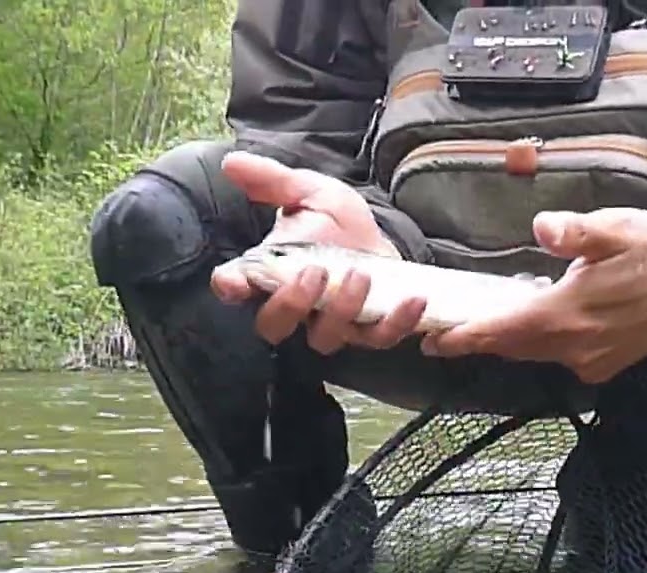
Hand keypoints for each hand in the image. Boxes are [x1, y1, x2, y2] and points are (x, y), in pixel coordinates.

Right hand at [211, 151, 426, 353]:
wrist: (378, 237)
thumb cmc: (335, 221)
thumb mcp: (308, 192)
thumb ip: (272, 181)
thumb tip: (233, 161)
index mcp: (269, 273)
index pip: (235, 286)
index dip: (232, 286)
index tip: (234, 281)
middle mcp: (294, 306)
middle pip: (274, 325)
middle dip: (291, 304)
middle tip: (313, 273)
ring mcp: (331, 324)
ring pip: (325, 337)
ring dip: (341, 310)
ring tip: (360, 275)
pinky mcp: (369, 331)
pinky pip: (379, 338)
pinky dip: (397, 323)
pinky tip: (414, 300)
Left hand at [420, 208, 646, 383]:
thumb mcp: (620, 228)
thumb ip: (577, 232)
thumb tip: (542, 227)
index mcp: (570, 314)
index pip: (504, 331)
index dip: (467, 337)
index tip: (434, 341)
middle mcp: (576, 346)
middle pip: (513, 347)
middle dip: (478, 341)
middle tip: (441, 335)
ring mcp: (592, 361)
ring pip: (535, 353)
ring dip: (508, 341)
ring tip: (481, 325)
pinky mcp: (604, 365)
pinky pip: (559, 356)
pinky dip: (540, 342)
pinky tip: (535, 319)